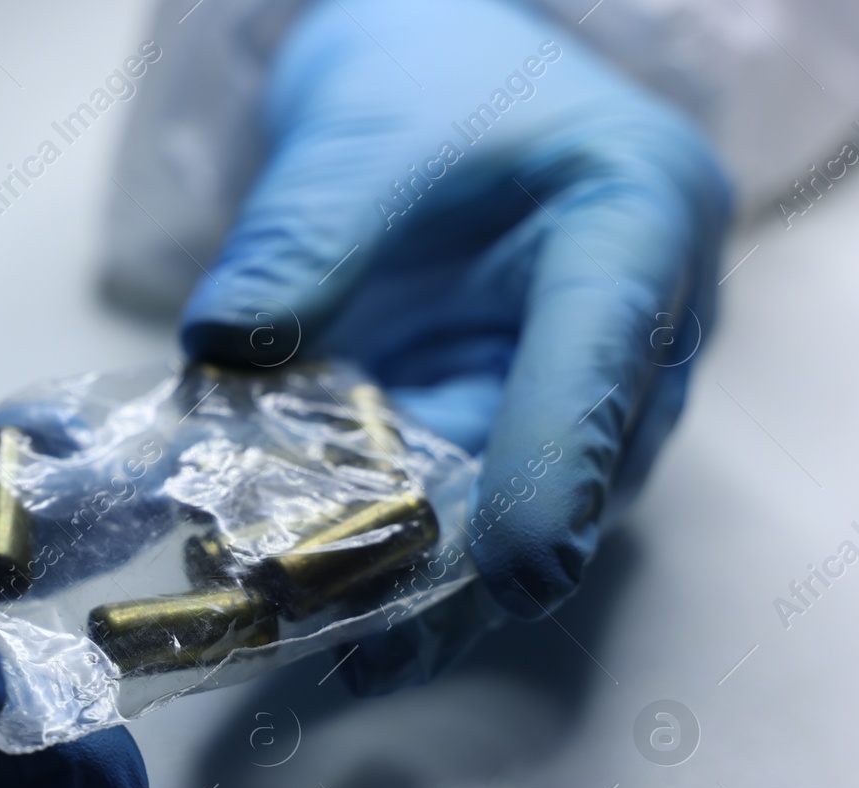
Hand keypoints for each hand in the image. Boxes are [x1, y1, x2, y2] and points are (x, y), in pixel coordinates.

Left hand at [179, 0, 729, 690]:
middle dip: (466, 561)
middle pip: (569, 472)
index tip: (523, 570)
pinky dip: (379, 549)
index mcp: (636, 224)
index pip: (606, 357)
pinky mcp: (497, 424)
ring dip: (415, 577)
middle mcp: (630, 331)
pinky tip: (303, 594)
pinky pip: (449, 502)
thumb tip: (222, 353)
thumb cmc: (426, 81)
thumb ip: (300, 243)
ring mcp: (566, 388)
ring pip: (509, 508)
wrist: (432, 82)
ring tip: (321, 635)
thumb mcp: (363, 138)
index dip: (562, 467)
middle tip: (374, 633)